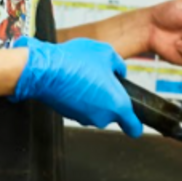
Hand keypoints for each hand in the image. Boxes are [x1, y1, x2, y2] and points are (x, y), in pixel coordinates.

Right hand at [11, 37, 142, 137]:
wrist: (45, 70)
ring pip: (95, 109)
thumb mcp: (106, 53)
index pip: (134, 127)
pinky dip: (79, 97)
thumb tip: (118, 71)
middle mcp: (102, 116)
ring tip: (84, 76)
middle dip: (109, 98)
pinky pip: (80, 107)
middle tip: (101, 79)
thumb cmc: (76, 62)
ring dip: (93, 96)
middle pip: (112, 113)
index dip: (136, 124)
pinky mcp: (69, 115)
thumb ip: (118, 65)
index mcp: (118, 105)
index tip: (135, 121)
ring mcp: (84, 118)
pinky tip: (73, 81)